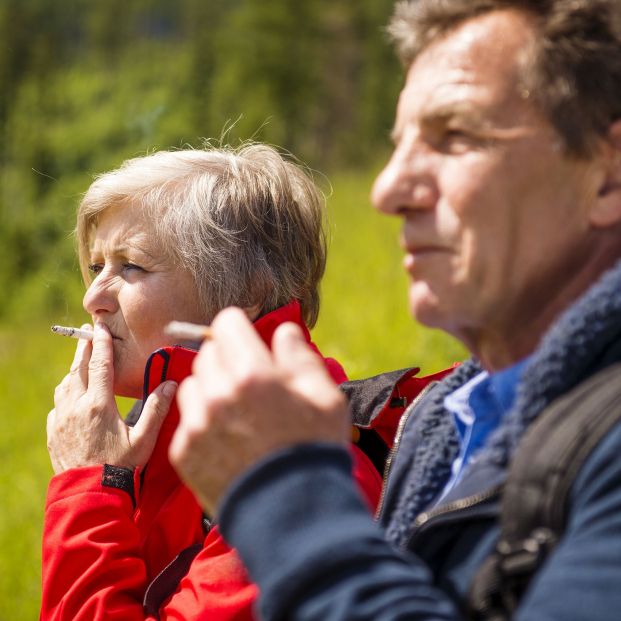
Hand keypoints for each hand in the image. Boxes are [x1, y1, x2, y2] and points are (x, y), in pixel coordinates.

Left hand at [47, 323, 175, 472]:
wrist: (90, 494)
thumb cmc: (120, 467)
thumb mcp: (144, 439)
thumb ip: (157, 408)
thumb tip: (171, 384)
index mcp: (99, 405)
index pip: (100, 365)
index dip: (101, 344)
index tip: (99, 327)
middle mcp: (76, 407)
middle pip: (78, 369)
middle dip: (85, 350)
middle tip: (89, 335)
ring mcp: (62, 419)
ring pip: (65, 385)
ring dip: (74, 370)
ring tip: (82, 363)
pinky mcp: (54, 432)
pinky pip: (58, 404)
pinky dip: (65, 392)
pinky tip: (72, 396)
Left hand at [169, 307, 348, 515]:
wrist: (292, 516)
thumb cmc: (313, 450)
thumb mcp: (324, 396)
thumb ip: (299, 356)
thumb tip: (284, 332)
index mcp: (252, 373)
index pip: (227, 323)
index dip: (240, 329)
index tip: (248, 342)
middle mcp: (218, 393)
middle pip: (208, 353)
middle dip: (227, 359)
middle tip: (248, 382)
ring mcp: (196, 423)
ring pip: (193, 384)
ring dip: (211, 389)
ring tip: (235, 413)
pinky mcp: (183, 452)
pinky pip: (186, 420)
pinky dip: (202, 422)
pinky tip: (227, 440)